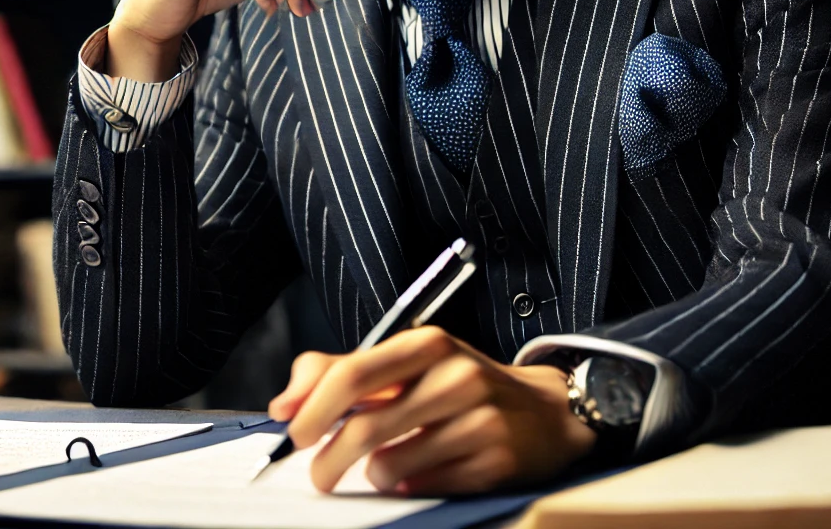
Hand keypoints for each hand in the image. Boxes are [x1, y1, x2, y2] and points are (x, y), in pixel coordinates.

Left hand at [268, 327, 596, 495]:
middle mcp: (454, 376)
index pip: (352, 373)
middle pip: (365, 427)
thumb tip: (284, 404)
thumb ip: (343, 372)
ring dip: (372, 475)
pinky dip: (407, 486)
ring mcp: (477, 419)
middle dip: (328, 460)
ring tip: (380, 469)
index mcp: (427, 344)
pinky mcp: (493, 462)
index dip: (311, 408)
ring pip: (389, 464)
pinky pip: (423, 487)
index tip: (292, 431)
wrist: (545, 412)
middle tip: (317, 475)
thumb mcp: (408, 363)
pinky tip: (418, 473)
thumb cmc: (461, 386)